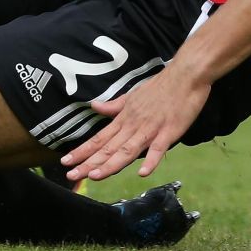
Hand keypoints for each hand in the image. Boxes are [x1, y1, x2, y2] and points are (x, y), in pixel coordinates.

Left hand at [60, 64, 208, 181]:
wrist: (185, 75)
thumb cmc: (159, 86)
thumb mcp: (132, 95)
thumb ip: (114, 106)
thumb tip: (94, 106)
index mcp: (124, 118)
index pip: (99, 138)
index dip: (82, 151)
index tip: (65, 161)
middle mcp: (133, 125)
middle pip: (108, 148)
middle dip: (89, 163)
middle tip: (71, 176)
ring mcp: (150, 129)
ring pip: (128, 150)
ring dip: (111, 164)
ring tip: (94, 176)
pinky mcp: (169, 131)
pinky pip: (158, 148)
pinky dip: (151, 160)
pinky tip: (142, 173)